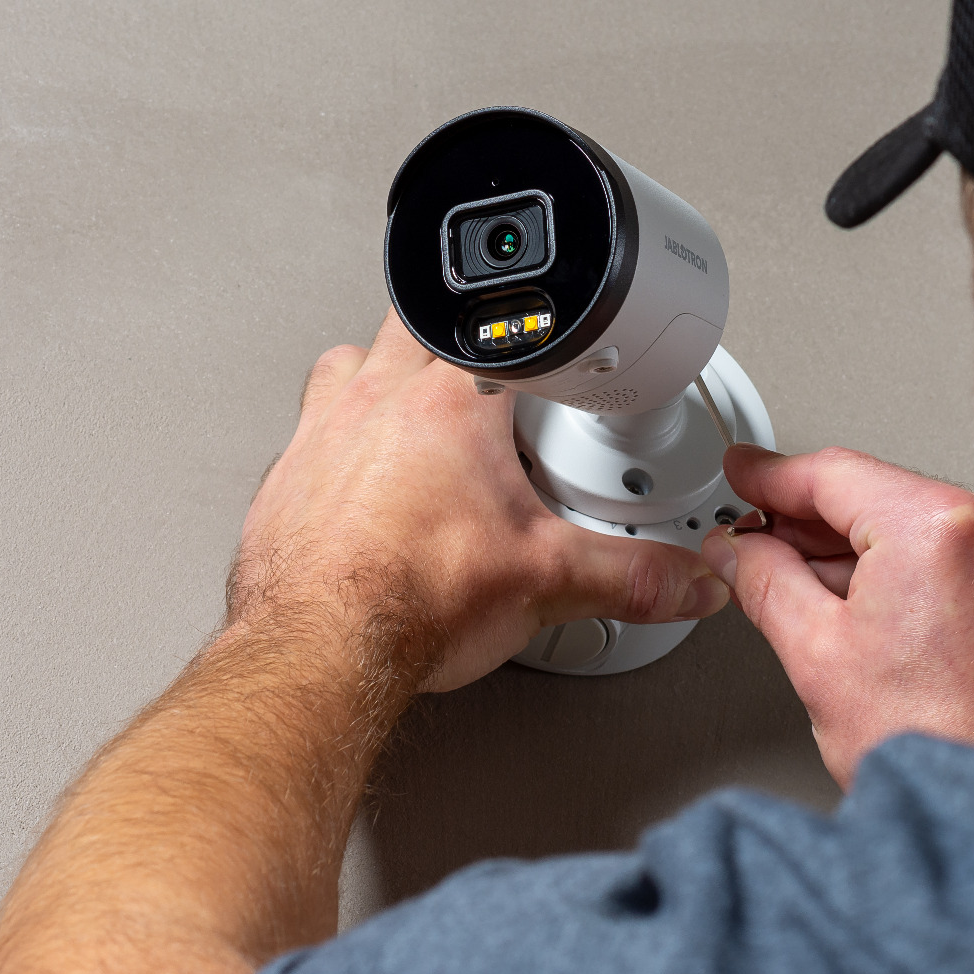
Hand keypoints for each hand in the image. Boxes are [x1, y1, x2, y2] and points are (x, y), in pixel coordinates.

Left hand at [231, 313, 729, 690]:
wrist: (320, 651)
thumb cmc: (408, 600)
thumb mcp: (550, 582)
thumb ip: (633, 574)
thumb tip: (687, 579)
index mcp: (447, 401)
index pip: (498, 328)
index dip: (529, 337)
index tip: (549, 360)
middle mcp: (374, 401)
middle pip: (417, 322)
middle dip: (454, 342)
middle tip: (485, 380)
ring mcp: (320, 435)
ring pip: (349, 362)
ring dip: (382, 374)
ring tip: (418, 413)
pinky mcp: (286, 480)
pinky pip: (310, 433)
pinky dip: (339, 445)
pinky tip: (361, 480)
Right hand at [701, 445, 973, 785]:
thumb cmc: (932, 736)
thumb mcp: (815, 651)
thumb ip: (764, 581)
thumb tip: (735, 551)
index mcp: (927, 525)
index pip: (830, 472)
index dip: (768, 475)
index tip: (738, 474)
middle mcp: (966, 527)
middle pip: (858, 491)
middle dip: (792, 513)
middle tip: (740, 529)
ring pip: (880, 521)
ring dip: (822, 542)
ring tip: (768, 570)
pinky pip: (907, 551)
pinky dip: (859, 564)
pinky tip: (817, 590)